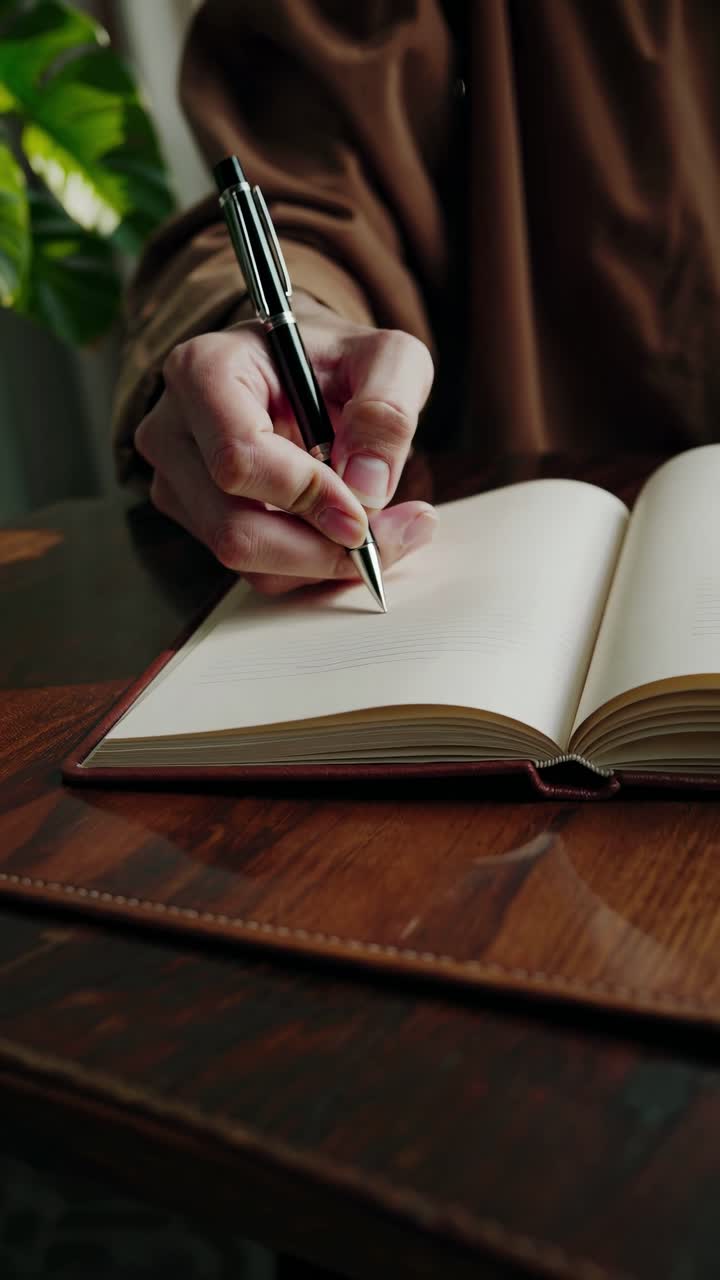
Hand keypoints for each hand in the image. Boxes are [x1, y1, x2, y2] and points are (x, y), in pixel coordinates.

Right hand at [134, 291, 436, 593]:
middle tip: (389, 540)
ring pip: (246, 559)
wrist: (302, 373)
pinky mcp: (196, 519)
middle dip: (319, 550)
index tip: (362, 517)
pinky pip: (256, 569)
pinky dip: (311, 566)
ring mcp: (176, 481)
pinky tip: (347, 536)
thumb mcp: (387, 358)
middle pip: (234, 529)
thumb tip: (367, 486)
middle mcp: (173, 430)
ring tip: (384, 532)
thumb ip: (387, 409)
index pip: (238, 458)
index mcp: (204, 371)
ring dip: (322, 563)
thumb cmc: (338, 360)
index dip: (305, 498)